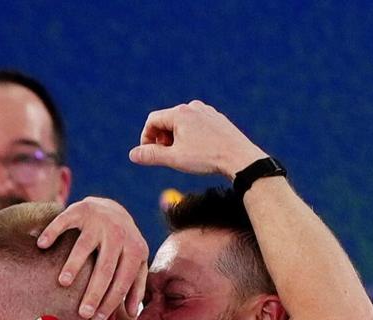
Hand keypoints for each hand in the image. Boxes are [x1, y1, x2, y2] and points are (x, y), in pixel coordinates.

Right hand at [36, 197, 148, 319]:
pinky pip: (64, 221)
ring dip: (73, 264)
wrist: (112, 208)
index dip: (110, 302)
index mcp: (135, 250)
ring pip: (85, 245)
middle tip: (82, 313)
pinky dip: (52, 232)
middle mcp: (118, 234)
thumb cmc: (122, 246)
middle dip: (94, 292)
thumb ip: (135, 286)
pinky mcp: (80, 209)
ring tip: (63, 283)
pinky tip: (42, 245)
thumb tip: (132, 313)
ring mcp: (98, 220)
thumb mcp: (135, 263)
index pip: (122, 281)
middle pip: (105, 268)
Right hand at [129, 100, 267, 178]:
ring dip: (175, 137)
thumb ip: (151, 155)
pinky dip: (190, 135)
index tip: (150, 154)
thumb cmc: (207, 157)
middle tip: (166, 156)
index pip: (152, 121)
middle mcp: (193, 107)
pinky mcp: (217, 118)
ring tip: (182, 154)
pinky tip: (197, 150)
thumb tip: (133, 154)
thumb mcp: (174, 158)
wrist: (240, 158)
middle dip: (161, 138)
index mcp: (180, 113)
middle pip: (166, 120)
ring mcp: (206, 111)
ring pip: (182, 122)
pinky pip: (196, 124)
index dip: (146, 138)